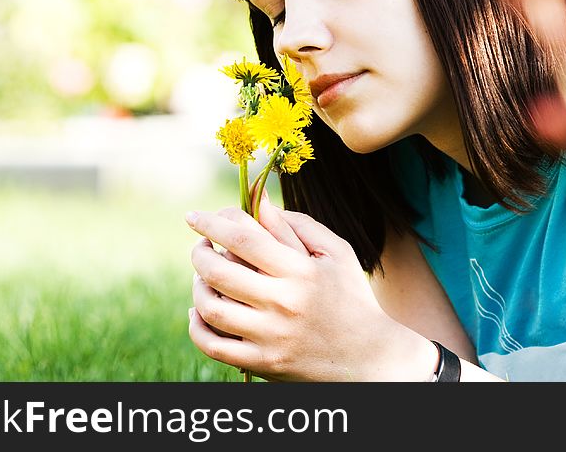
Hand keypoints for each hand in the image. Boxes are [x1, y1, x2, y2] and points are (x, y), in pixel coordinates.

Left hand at [186, 198, 429, 380]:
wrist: (369, 356)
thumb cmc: (351, 296)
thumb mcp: (336, 253)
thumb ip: (298, 225)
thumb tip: (260, 203)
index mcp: (301, 271)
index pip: (243, 238)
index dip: (212, 222)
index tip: (197, 216)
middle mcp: (283, 303)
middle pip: (219, 270)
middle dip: (200, 251)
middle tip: (201, 245)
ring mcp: (270, 336)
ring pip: (210, 307)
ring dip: (197, 285)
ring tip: (202, 276)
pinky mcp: (262, 363)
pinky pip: (212, 344)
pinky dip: (196, 325)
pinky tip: (200, 310)